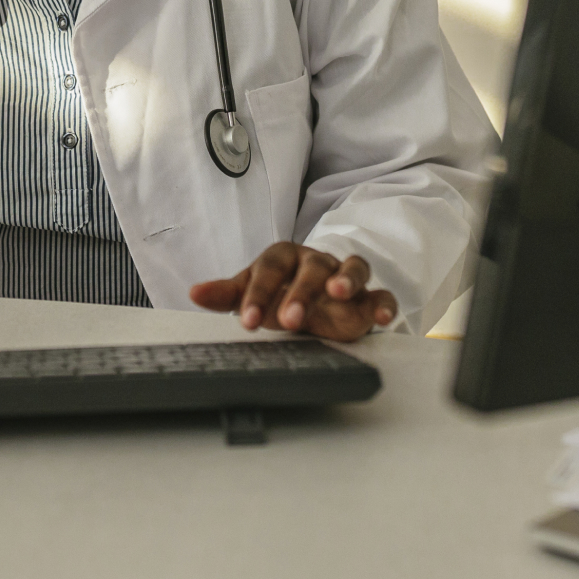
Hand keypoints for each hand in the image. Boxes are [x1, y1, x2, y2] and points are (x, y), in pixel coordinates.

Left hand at [189, 243, 397, 340]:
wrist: (315, 297)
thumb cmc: (279, 291)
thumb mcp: (252, 292)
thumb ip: (227, 294)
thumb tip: (194, 293)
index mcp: (284, 257)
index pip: (269, 269)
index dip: (258, 293)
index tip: (247, 321)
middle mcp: (316, 262)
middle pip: (310, 268)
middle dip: (299, 293)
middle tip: (287, 320)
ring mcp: (344, 276)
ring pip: (351, 268)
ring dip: (345, 279)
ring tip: (338, 291)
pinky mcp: (368, 297)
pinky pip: (381, 294)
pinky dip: (384, 303)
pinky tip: (381, 317)